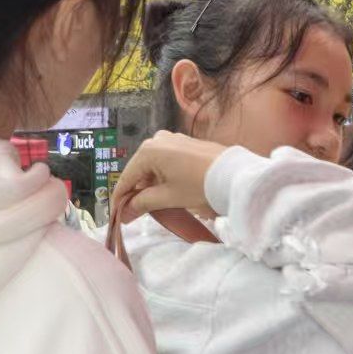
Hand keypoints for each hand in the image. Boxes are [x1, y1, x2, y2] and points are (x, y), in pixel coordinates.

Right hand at [112, 131, 228, 223]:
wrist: (236, 175)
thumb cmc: (200, 186)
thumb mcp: (168, 197)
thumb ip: (143, 203)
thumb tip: (125, 214)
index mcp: (148, 151)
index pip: (127, 177)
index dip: (120, 198)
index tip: (116, 214)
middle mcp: (157, 139)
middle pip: (139, 170)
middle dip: (137, 191)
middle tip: (135, 212)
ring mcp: (173, 138)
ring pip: (154, 165)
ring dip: (151, 184)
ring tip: (153, 204)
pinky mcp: (186, 143)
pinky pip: (167, 160)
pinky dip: (164, 175)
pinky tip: (168, 190)